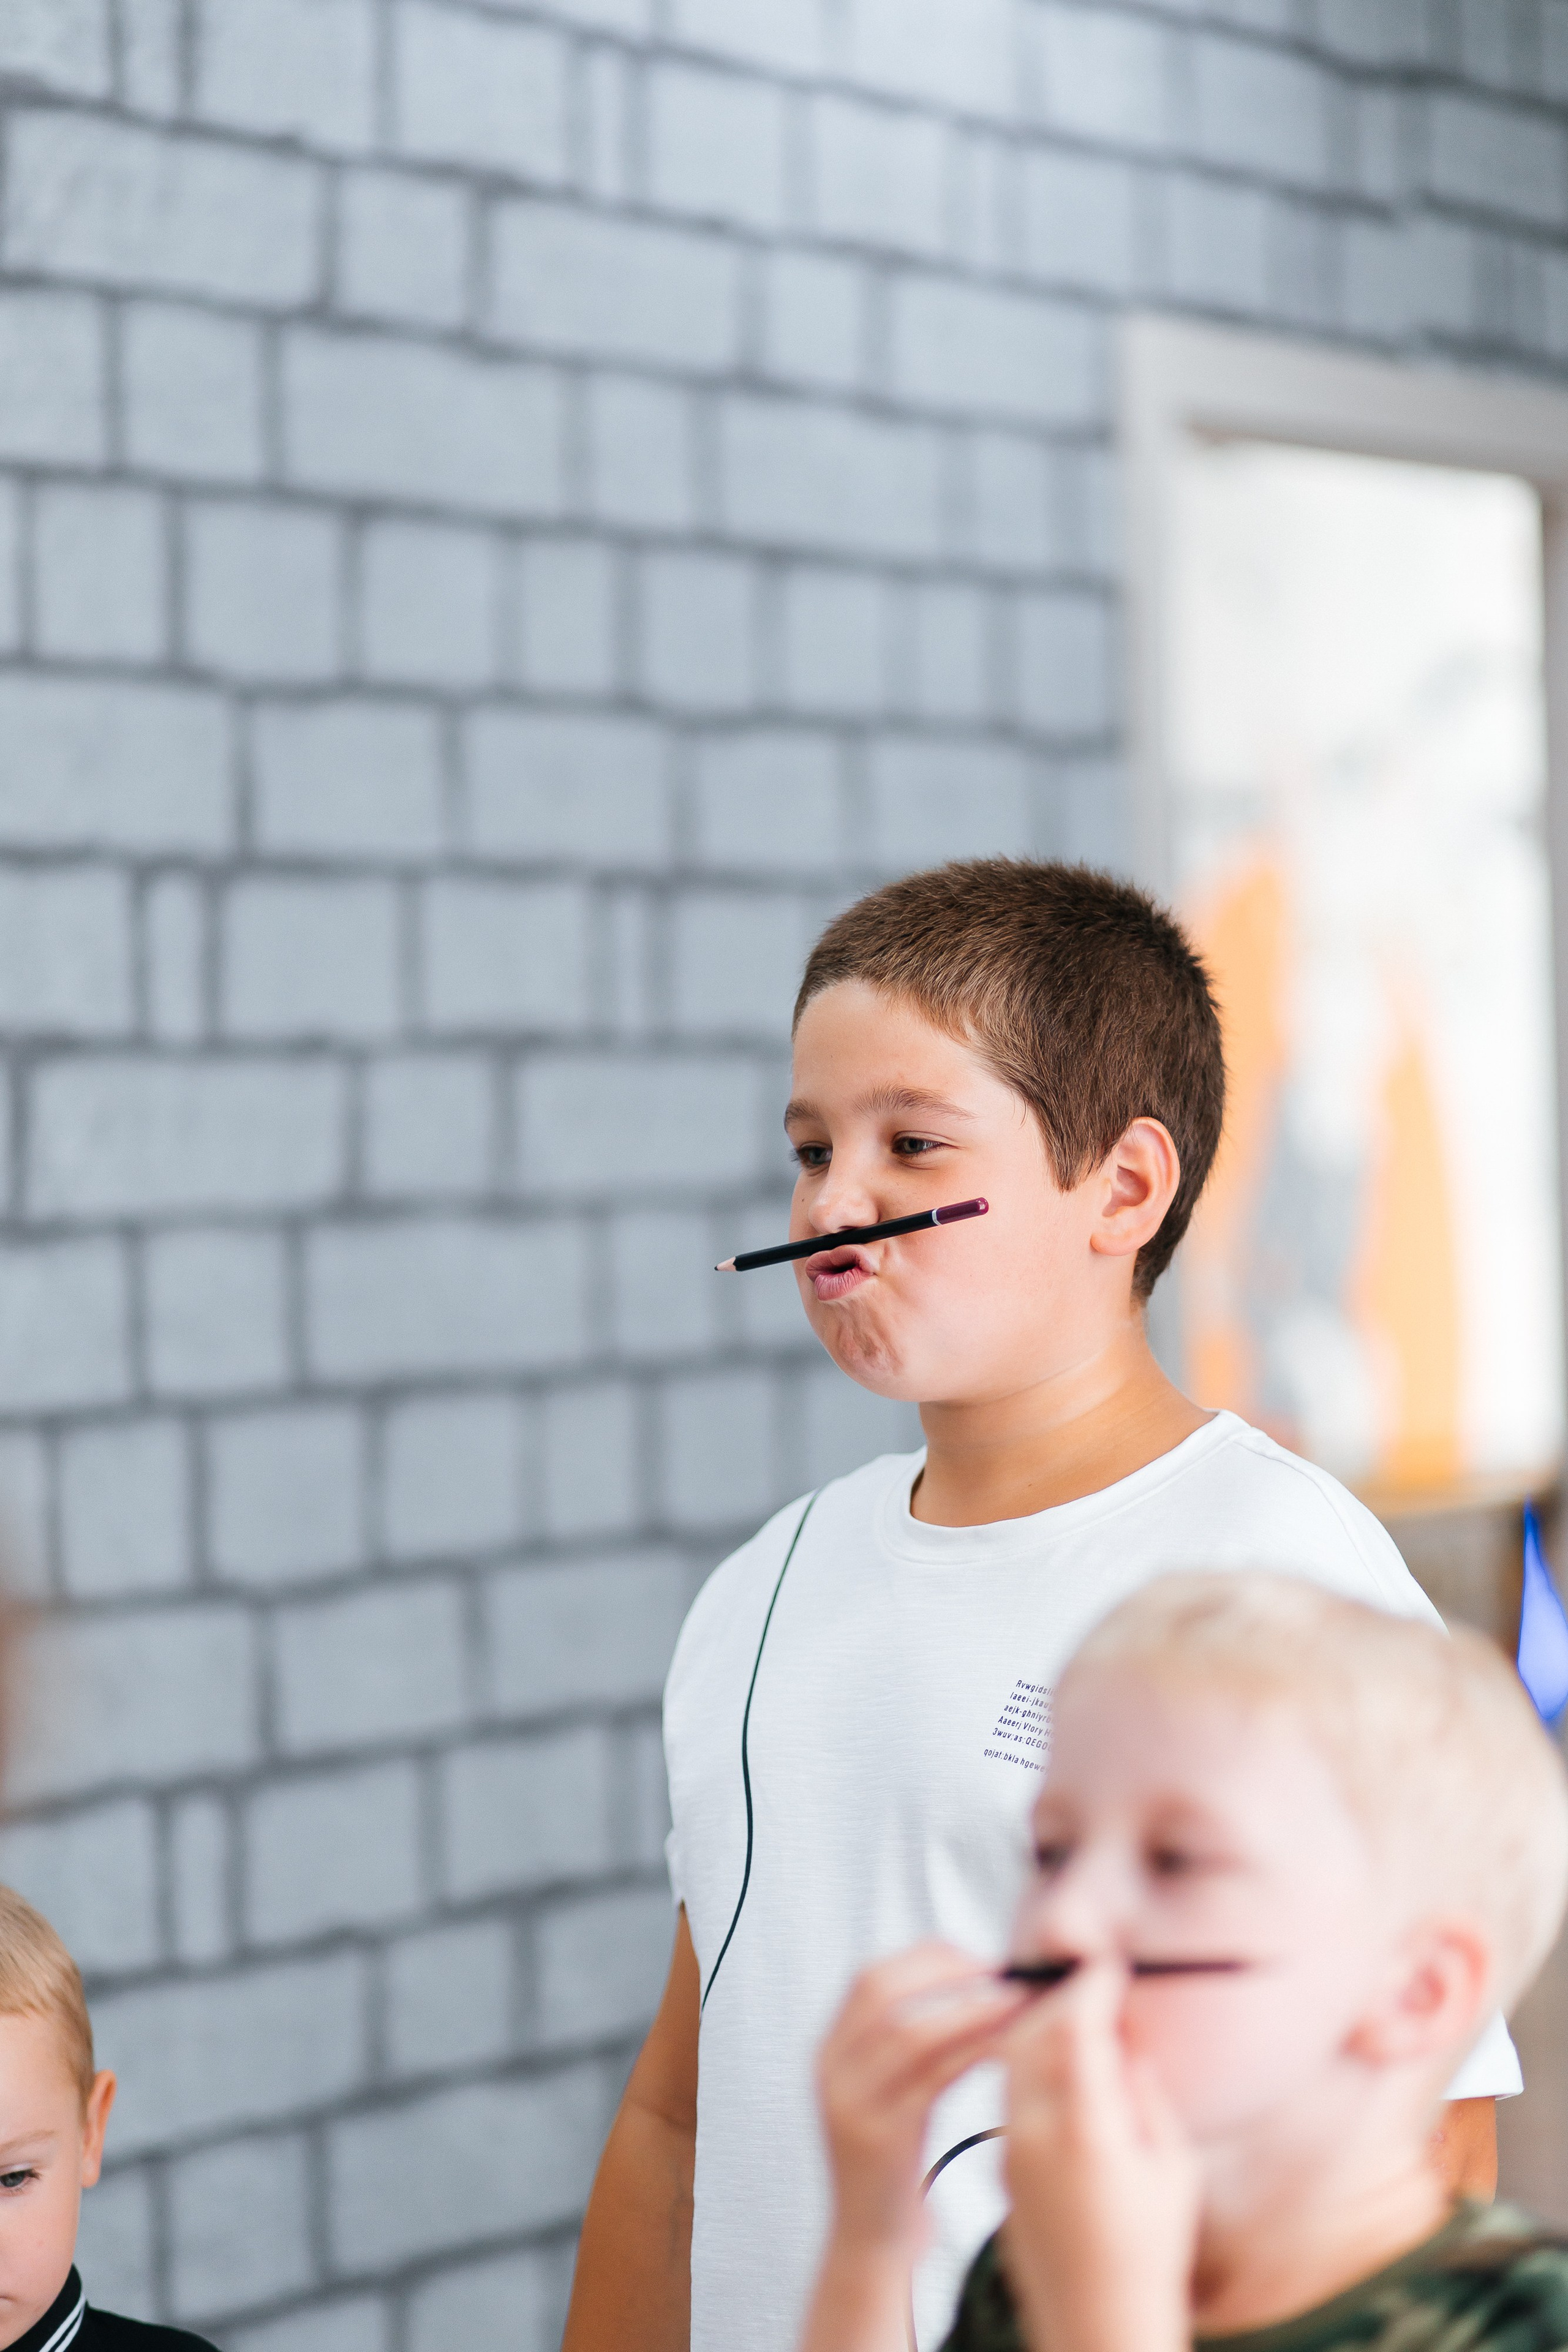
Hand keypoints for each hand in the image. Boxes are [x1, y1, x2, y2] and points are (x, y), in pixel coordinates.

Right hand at [818, 1942, 1027, 2256]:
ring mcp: (848, 2103)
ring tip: (1017, 2001)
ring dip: (969, 2006)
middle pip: (882, 1990)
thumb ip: (910, 2037)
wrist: (873, 2239)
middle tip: (1004, 1975)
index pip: (870, 1976)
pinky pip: (930, 2077)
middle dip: (948, 1974)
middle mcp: (830, 2069)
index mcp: (830, 2050)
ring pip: (908, 2030)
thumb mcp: (888, 2088)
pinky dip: (972, 2051)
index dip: (927, 1959)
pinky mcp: (878, 2137)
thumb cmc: (897, 2158)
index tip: (981, 1960)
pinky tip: (1006, 2044)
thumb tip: (974, 1979)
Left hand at [1002, 1961, 1196, 2351]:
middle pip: (1031, 2032)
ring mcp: (1011, 2148)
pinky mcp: (1001, 2163)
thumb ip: (1145, 2092)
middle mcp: (1037, 2134)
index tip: (1109, 1964)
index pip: (1076, 2028)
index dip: (1092, 1986)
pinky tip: (1054, 2060)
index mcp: (1087, 2133)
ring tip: (1073, 2013)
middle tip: (1090, 1979)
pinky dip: (1026, 2059)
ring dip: (1037, 2023)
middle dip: (1060, 1995)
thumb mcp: (1171, 2166)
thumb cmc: (1149, 2252)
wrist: (1096, 2322)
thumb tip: (1125, 2039)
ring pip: (1012, 2057)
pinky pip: (1007, 2089)